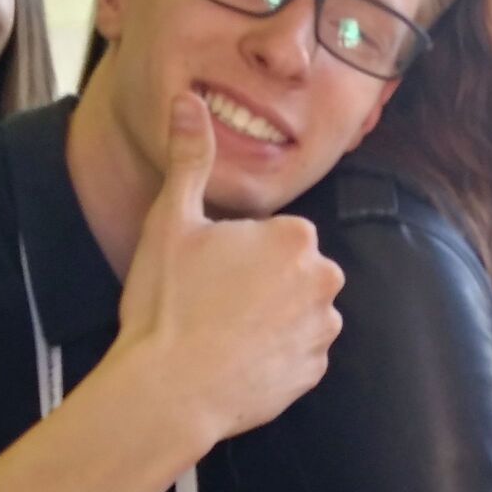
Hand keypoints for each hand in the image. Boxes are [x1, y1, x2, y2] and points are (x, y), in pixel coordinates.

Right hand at [112, 92, 344, 450]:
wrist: (168, 392)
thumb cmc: (167, 303)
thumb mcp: (171, 221)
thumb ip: (189, 158)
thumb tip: (189, 100)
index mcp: (296, 238)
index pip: (275, 233)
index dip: (237, 250)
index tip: (207, 269)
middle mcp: (324, 280)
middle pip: (292, 269)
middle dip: (260, 280)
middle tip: (210, 301)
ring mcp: (323, 331)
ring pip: (297, 310)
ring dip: (271, 316)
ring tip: (221, 332)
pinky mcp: (314, 373)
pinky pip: (297, 353)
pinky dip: (273, 354)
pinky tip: (235, 359)